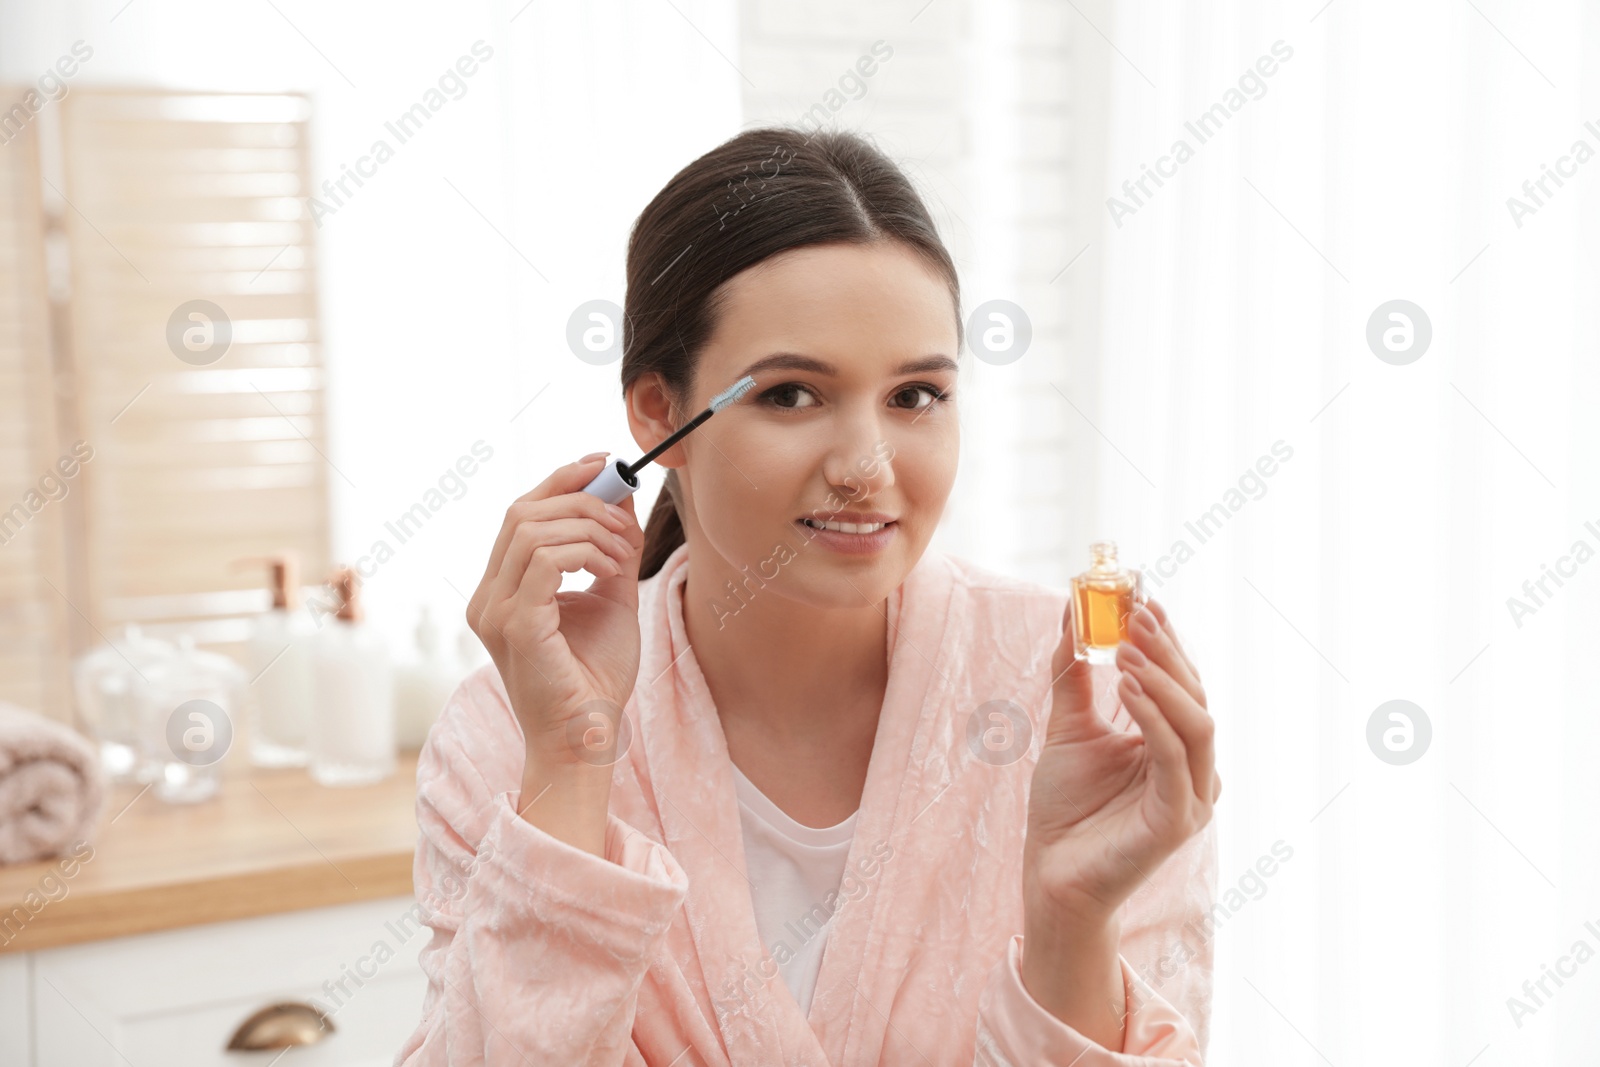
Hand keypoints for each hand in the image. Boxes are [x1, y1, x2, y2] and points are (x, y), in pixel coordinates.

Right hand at [465, 455, 645, 771]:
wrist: (588, 739)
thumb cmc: (596, 678)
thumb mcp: (610, 598)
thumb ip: (611, 550)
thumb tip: (621, 497)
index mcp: (501, 589)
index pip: (520, 514)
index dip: (560, 481)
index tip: (604, 465)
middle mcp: (488, 597)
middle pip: (522, 512)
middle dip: (581, 498)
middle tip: (625, 512)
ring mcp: (495, 611)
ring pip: (533, 530)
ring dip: (591, 528)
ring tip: (624, 553)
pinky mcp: (515, 626)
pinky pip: (546, 559)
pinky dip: (586, 551)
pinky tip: (611, 569)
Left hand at [1024, 595, 1218, 930]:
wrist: (1051, 873)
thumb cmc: (1065, 808)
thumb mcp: (1069, 727)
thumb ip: (1075, 676)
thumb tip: (1072, 615)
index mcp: (1174, 746)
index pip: (1183, 683)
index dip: (1168, 640)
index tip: (1144, 598)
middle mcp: (1193, 769)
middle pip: (1196, 696)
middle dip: (1168, 650)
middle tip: (1137, 613)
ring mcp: (1190, 796)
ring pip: (1197, 724)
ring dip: (1165, 680)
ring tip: (1128, 646)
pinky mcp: (1176, 821)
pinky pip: (1173, 759)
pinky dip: (1154, 718)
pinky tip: (1127, 686)